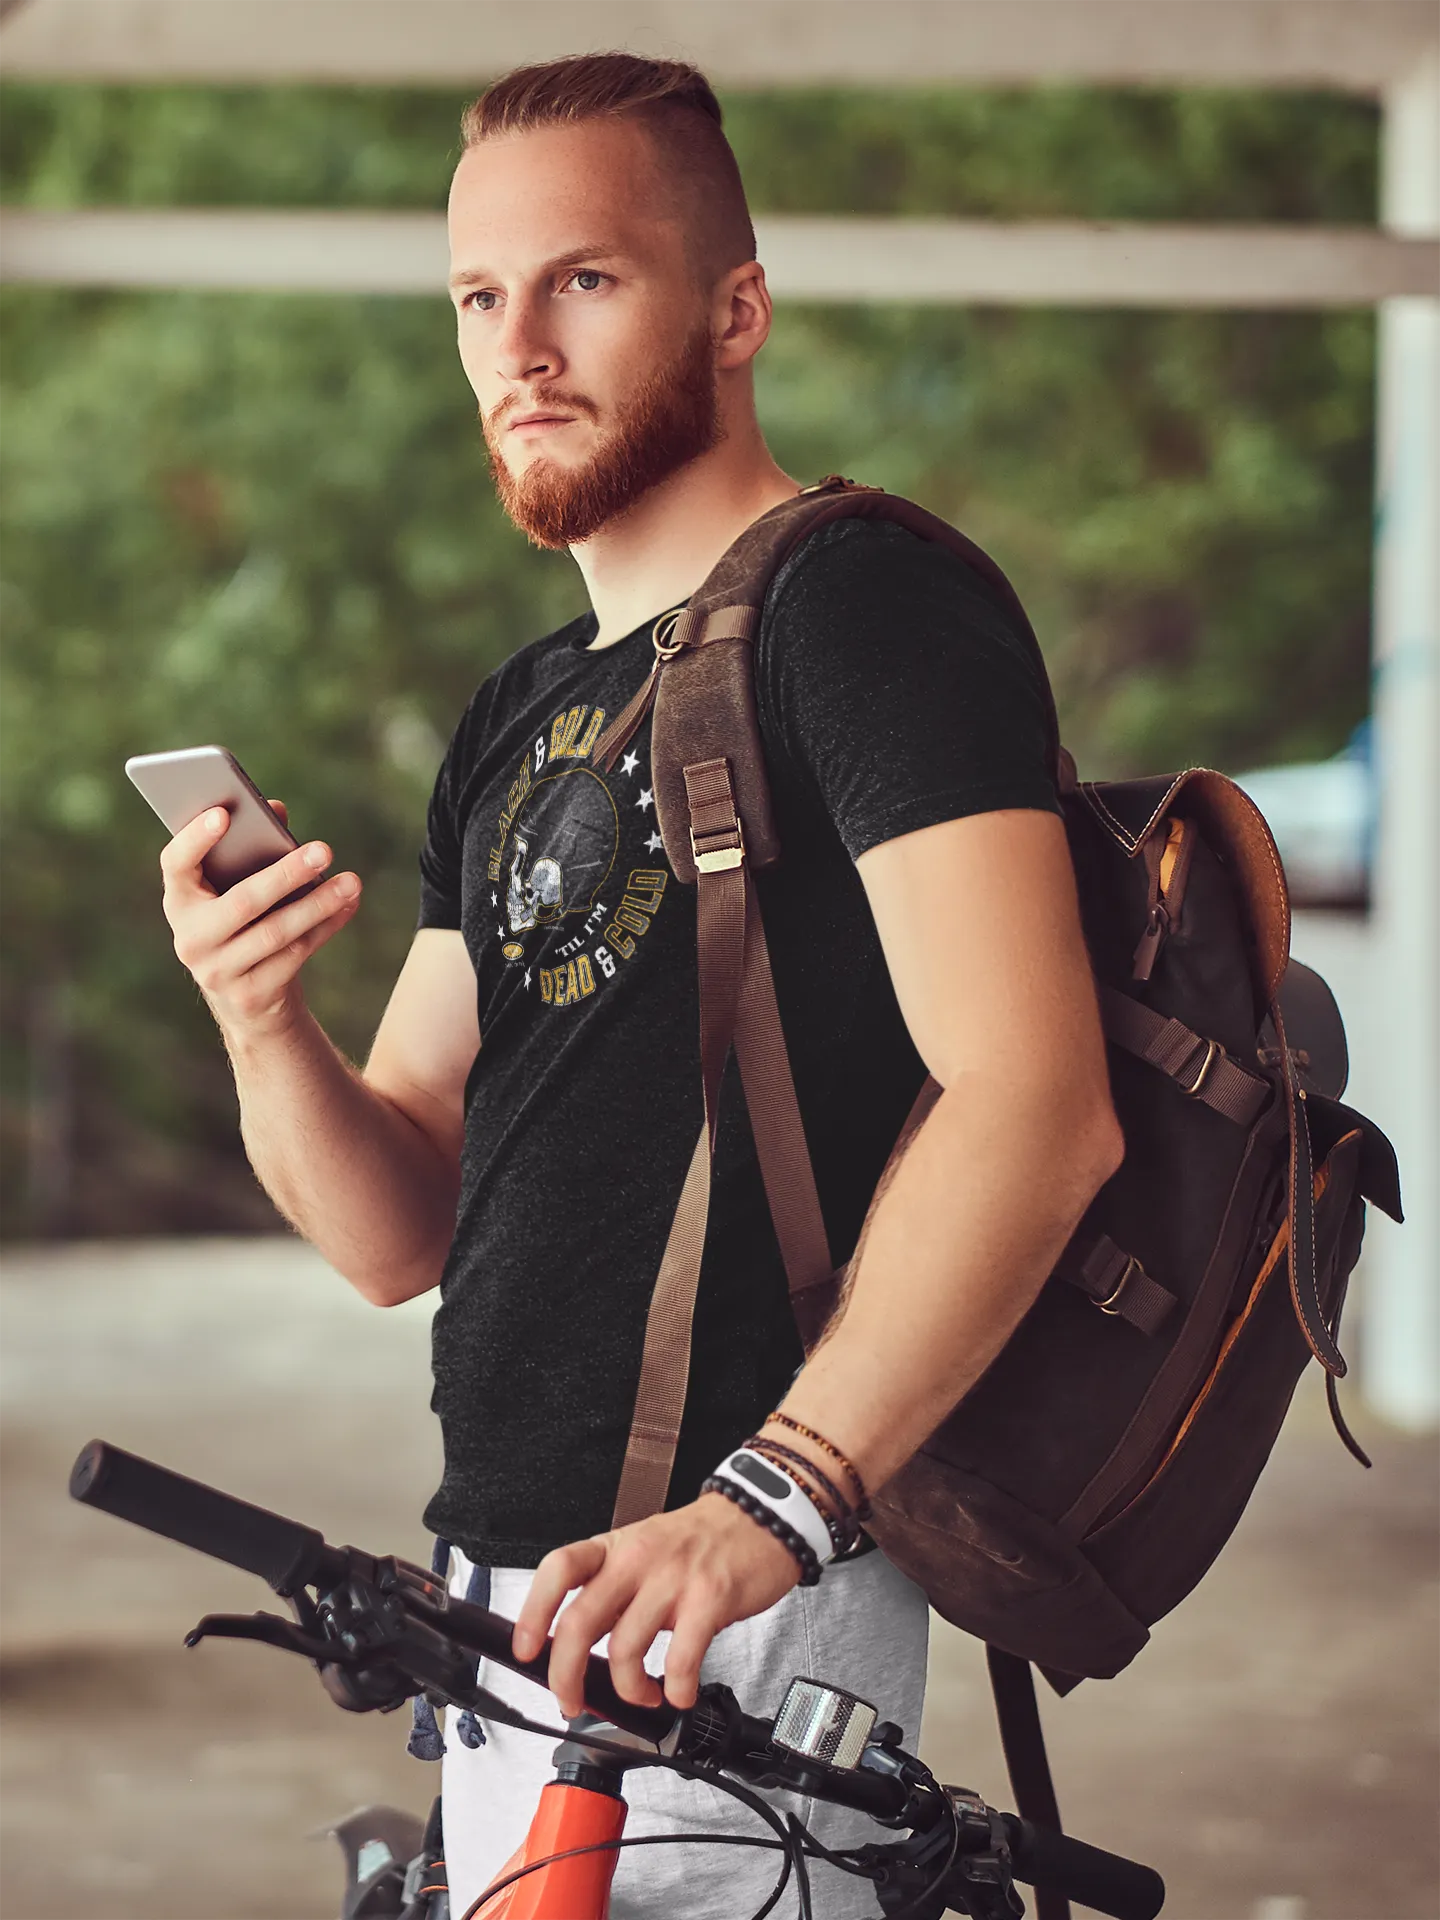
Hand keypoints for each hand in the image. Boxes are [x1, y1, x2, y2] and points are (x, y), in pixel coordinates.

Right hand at [162, 802, 361, 1040]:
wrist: (246, 998)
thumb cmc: (243, 924)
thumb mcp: (237, 889)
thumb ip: (251, 847)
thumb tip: (275, 810)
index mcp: (180, 901)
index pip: (176, 864)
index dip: (195, 839)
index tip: (224, 813)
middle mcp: (190, 938)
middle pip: (242, 902)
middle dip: (287, 874)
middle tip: (324, 849)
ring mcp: (218, 970)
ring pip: (276, 932)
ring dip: (319, 904)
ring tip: (351, 882)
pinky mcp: (250, 993)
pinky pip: (295, 955)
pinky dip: (326, 926)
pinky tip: (348, 905)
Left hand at [511, 1493, 801, 1717]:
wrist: (761, 1516)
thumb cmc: (700, 1541)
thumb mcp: (644, 1550)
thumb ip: (614, 1592)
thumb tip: (580, 1648)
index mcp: (615, 1547)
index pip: (559, 1569)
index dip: (533, 1611)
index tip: (524, 1649)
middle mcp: (637, 1559)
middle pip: (579, 1622)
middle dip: (566, 1675)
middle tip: (572, 1700)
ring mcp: (673, 1578)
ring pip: (625, 1648)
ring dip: (629, 1689)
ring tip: (644, 1694)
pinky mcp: (711, 1598)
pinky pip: (682, 1659)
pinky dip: (676, 1689)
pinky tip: (681, 1692)